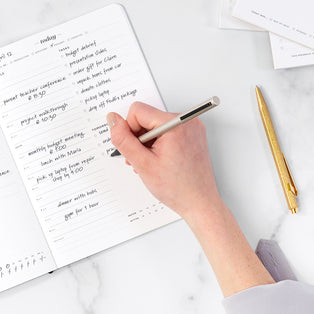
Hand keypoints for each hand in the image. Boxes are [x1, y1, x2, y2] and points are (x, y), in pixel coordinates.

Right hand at [107, 102, 221, 222]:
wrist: (200, 203)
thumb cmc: (178, 188)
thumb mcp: (143, 164)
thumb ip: (123, 139)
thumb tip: (113, 120)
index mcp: (176, 124)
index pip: (137, 111)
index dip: (129, 131)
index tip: (136, 149)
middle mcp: (187, 121)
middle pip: (147, 117)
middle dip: (139, 139)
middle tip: (144, 159)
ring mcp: (192, 128)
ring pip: (155, 126)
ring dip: (148, 143)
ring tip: (152, 162)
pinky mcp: (192, 135)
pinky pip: (167, 132)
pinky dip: (159, 145)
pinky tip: (160, 160)